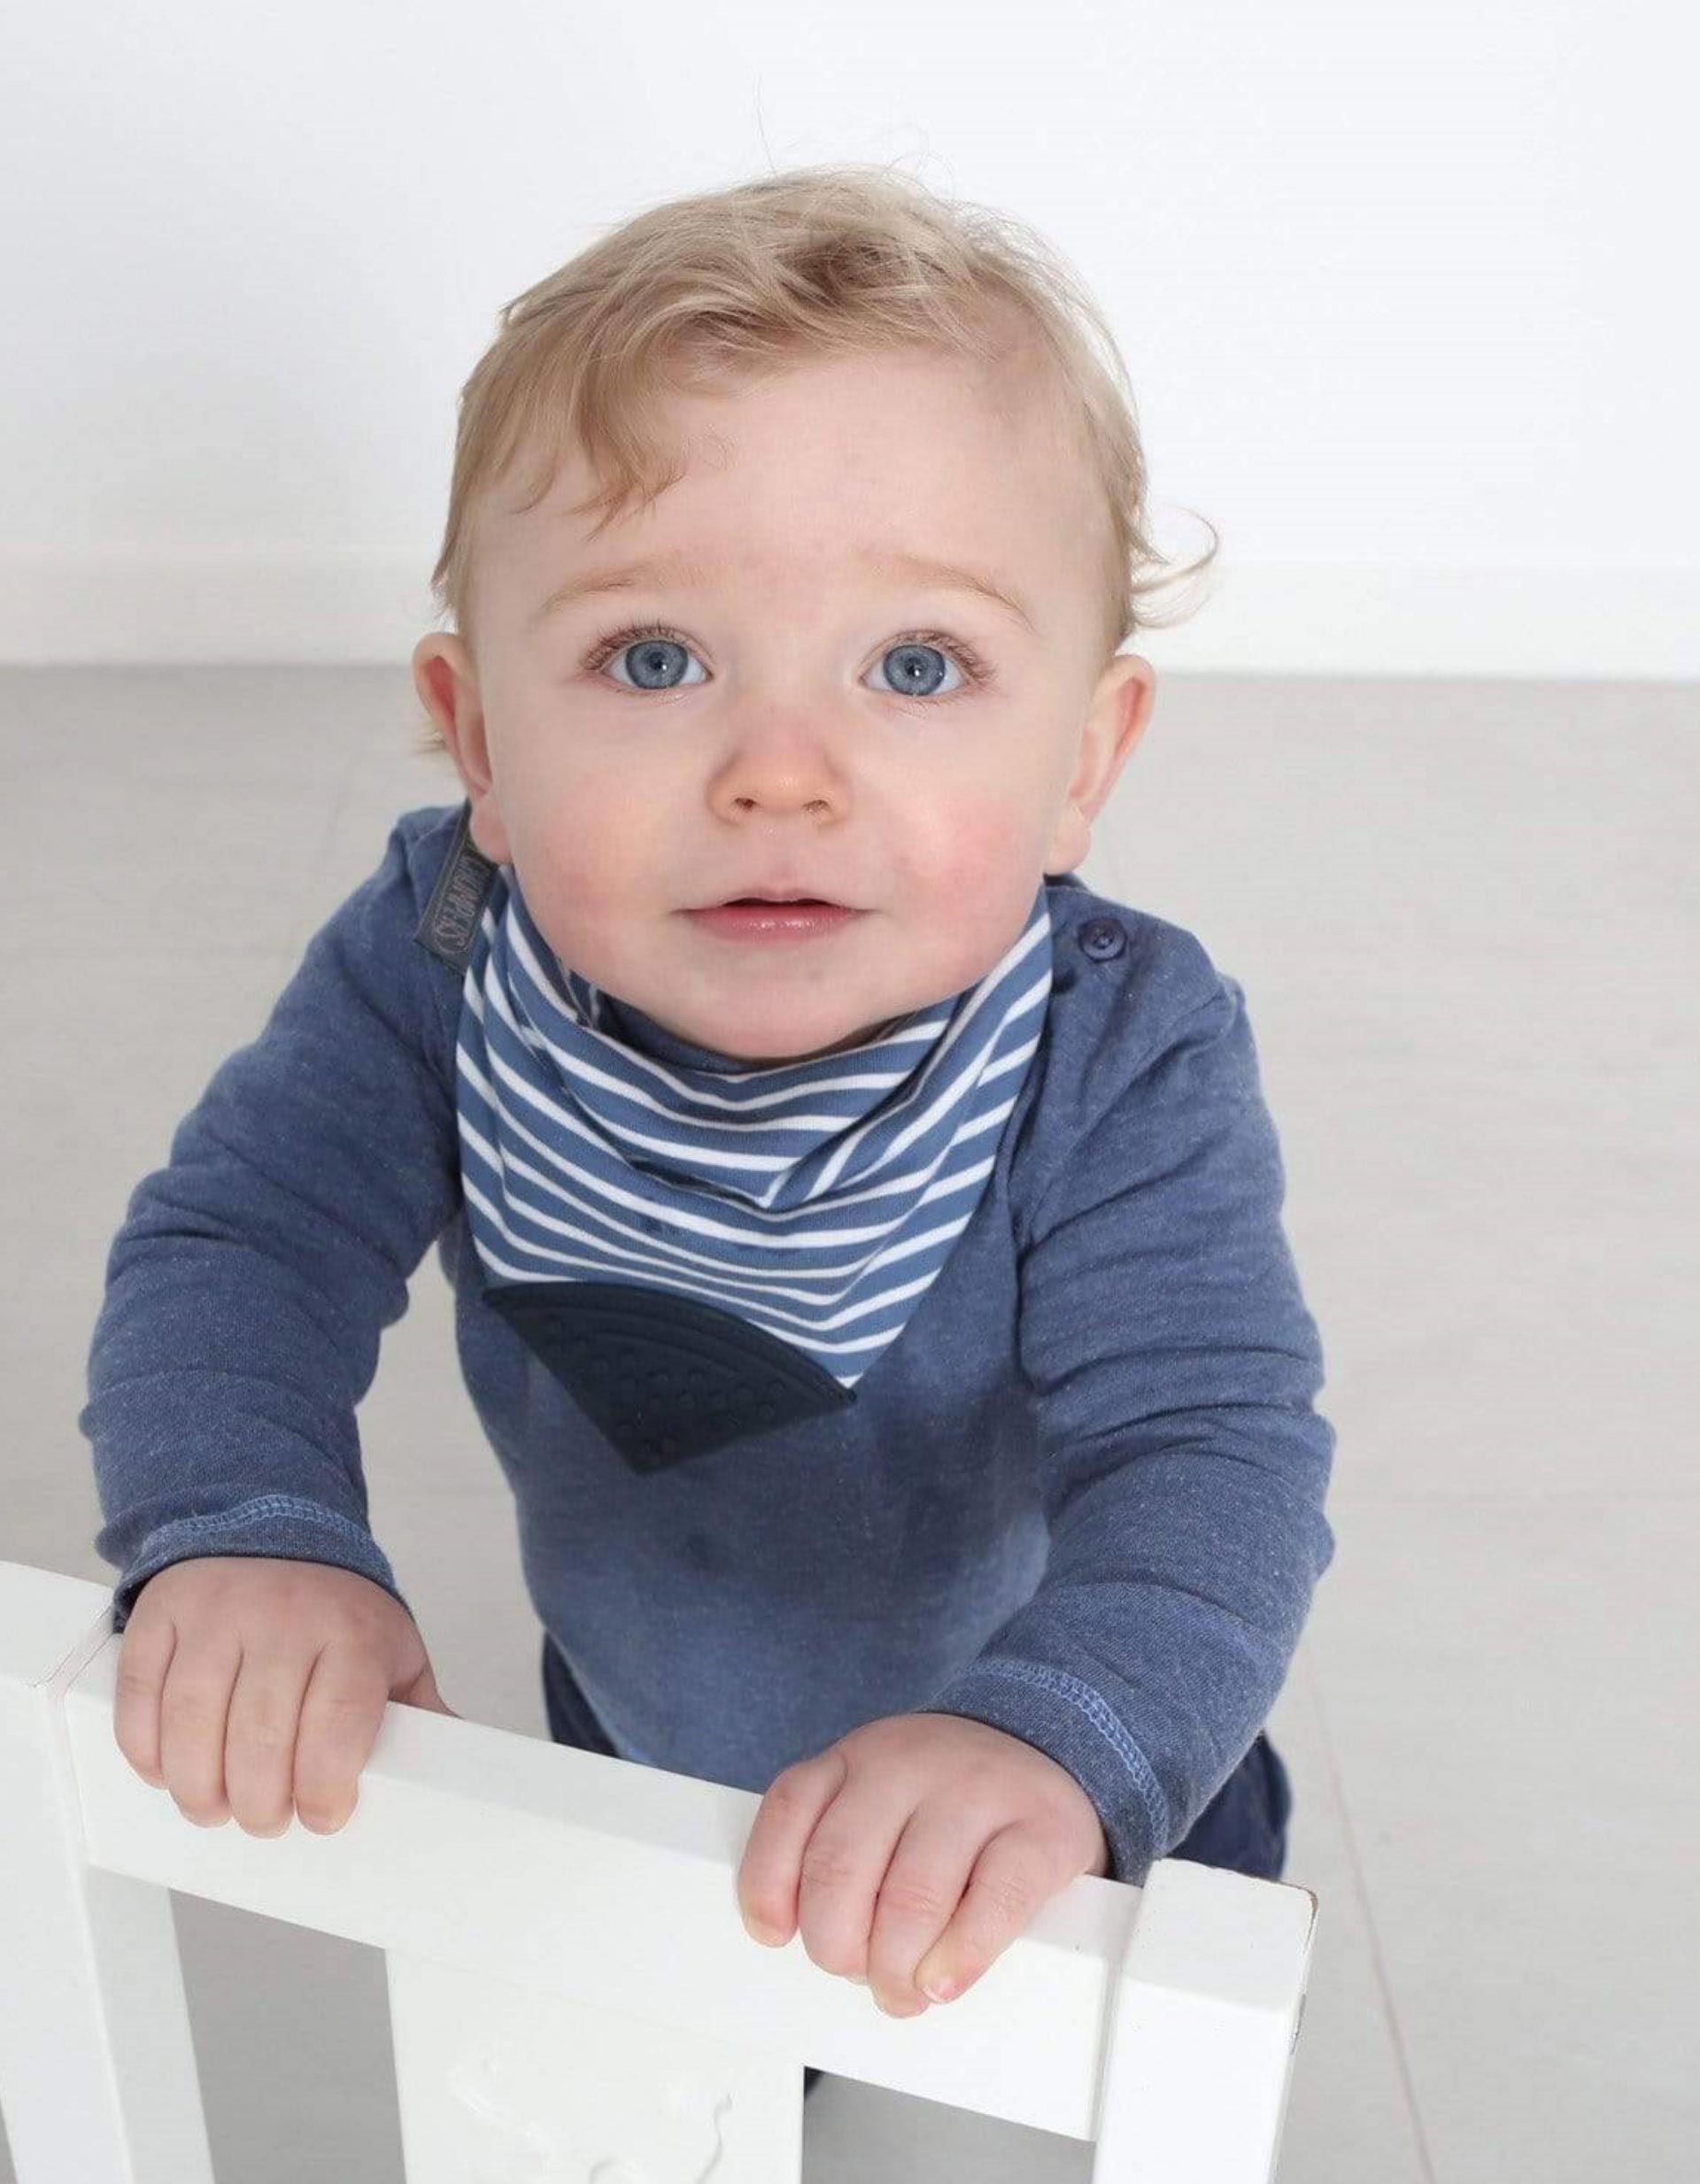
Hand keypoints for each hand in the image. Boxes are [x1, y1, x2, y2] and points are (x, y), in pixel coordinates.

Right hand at [113, 1556, 458, 1837]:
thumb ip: (417, 1708)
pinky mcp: (164, 1614)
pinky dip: (147, 1749)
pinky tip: (167, 1771)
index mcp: (351, 1632)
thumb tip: (457, 1766)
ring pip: (194, 1722)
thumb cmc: (335, 1608)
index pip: (337, 1722)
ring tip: (214, 1808)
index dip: (325, 1787)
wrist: (270, 1518)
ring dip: (199, 1788)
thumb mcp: (390, 1646)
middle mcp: (283, 1617)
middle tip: (265, 1820)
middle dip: (260, 1804)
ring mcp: (218, 1613)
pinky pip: (143, 1696)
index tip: (322, 1816)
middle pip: (260, 1737)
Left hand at [735, 1711, 1110, 2018]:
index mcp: (860, 1758)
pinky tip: (944, 1981)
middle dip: (836, 1945)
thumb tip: (791, 1934)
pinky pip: (995, 1902)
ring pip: (912, 1897)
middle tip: (857, 1972)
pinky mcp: (1042, 1830)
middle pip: (841, 1867)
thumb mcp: (879, 1796)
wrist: (1048, 1749)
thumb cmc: (949, 1799)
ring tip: (904, 1991)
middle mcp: (911, 1764)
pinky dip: (961, 1956)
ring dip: (895, 1968)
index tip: (775, 1935)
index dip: (768, 1885)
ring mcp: (979, 1791)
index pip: (789, 1809)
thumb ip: (835, 1845)